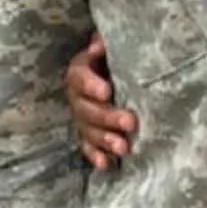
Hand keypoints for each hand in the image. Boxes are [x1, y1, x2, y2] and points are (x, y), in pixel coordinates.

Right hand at [64, 33, 137, 170]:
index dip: (92, 86)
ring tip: (124, 148)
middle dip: (109, 118)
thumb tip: (98, 44)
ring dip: (105, 141)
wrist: (107, 67)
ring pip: (89, 131)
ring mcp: (80, 117)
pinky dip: (96, 156)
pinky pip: (87, 146)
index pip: (80, 78)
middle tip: (131, 122)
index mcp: (79, 71)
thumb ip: (105, 43)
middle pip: (87, 110)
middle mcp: (75, 96)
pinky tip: (106, 164)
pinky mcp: (86, 132)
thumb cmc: (112, 53)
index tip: (108, 91)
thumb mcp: (109, 44)